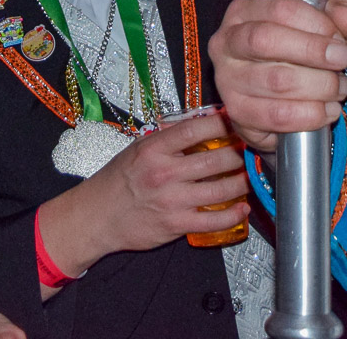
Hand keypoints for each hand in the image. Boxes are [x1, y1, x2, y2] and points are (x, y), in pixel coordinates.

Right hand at [36, 112, 250, 278]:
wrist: (98, 216)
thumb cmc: (118, 181)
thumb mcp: (138, 149)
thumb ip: (168, 139)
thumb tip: (201, 125)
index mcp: (154, 149)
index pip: (196, 129)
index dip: (222, 123)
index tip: (235, 121)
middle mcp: (164, 172)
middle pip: (216, 159)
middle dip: (239, 155)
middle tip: (249, 151)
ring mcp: (172, 200)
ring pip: (220, 189)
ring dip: (241, 183)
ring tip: (249, 177)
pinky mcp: (176, 224)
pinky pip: (213, 220)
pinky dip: (233, 214)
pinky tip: (242, 208)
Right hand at [208, 0, 346, 152]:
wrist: (279, 97)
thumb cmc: (297, 52)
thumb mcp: (321, 23)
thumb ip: (339, 13)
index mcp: (243, 12)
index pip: (279, 9)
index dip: (316, 23)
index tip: (339, 38)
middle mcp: (227, 43)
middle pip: (266, 41)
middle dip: (313, 52)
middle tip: (342, 60)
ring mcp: (228, 80)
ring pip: (276, 81)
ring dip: (318, 86)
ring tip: (338, 88)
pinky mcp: (237, 113)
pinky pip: (276, 116)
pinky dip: (309, 115)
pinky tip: (327, 110)